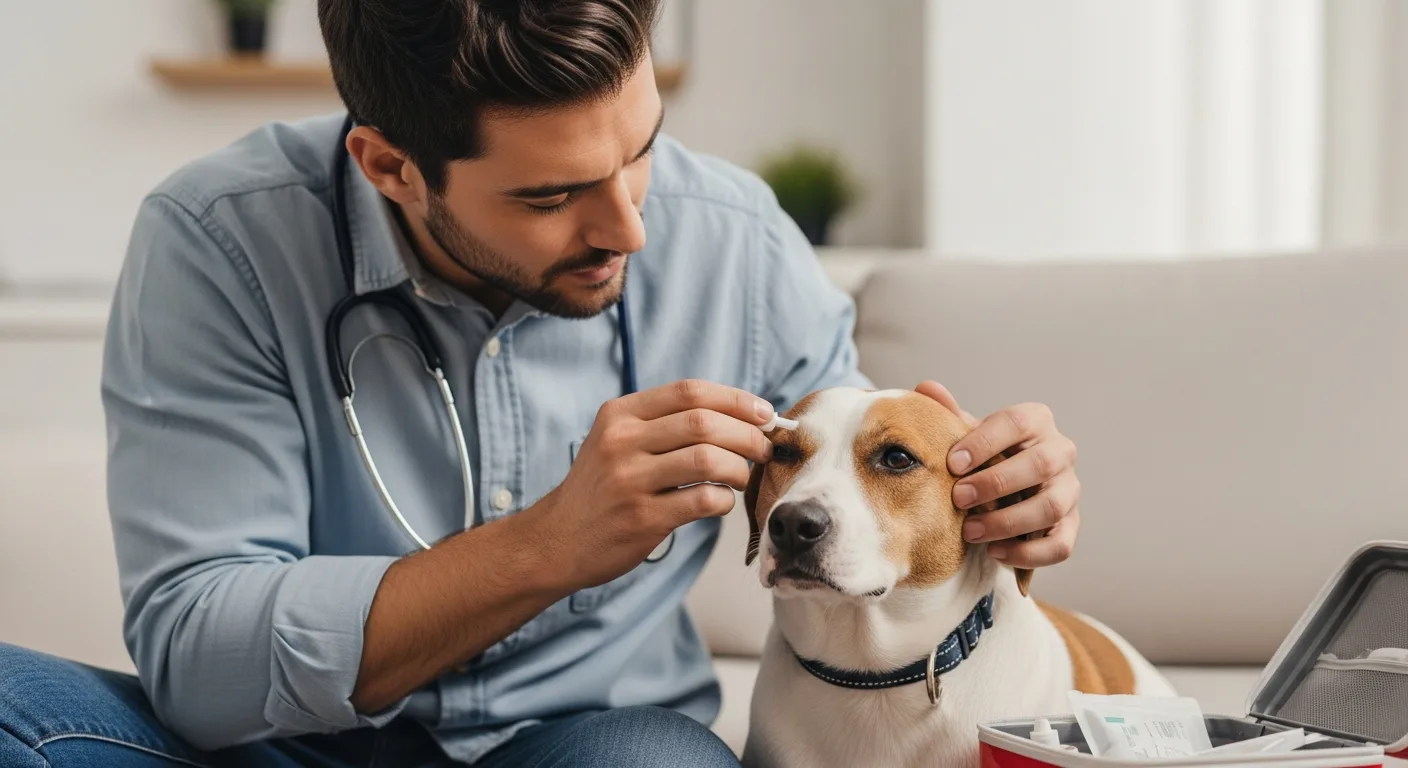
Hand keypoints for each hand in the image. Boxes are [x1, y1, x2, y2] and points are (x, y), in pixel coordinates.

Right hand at [530, 379, 774, 589]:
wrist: (556, 540)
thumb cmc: (601, 489)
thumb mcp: (617, 441)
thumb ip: (664, 425)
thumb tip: (739, 416)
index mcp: (619, 415)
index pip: (689, 392)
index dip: (736, 399)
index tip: (764, 413)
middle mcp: (621, 442)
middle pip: (704, 423)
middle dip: (747, 434)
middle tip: (763, 449)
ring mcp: (629, 480)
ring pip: (708, 459)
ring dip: (739, 468)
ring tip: (741, 477)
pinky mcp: (641, 518)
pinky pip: (702, 500)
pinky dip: (724, 500)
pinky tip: (720, 502)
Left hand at [915, 381, 1079, 567]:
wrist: (1006, 487)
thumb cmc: (986, 456)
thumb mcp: (969, 435)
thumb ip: (950, 414)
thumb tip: (926, 388)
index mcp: (1037, 421)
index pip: (1017, 422)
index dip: (984, 442)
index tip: (952, 463)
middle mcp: (1060, 452)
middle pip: (1040, 464)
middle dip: (995, 483)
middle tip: (958, 498)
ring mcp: (1069, 489)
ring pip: (1051, 506)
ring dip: (1007, 522)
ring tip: (970, 531)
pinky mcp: (1071, 525)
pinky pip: (1061, 544)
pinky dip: (1027, 552)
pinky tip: (994, 552)